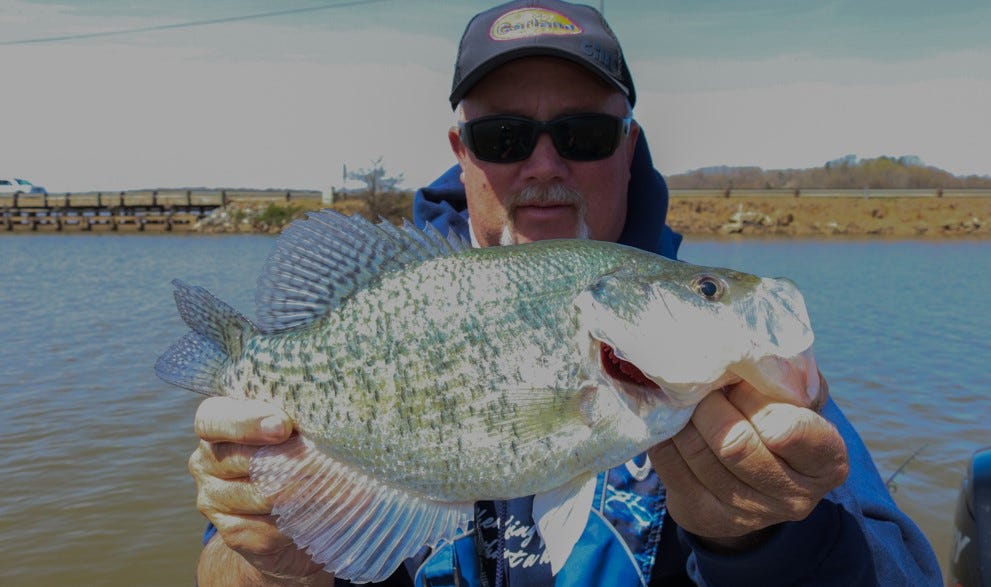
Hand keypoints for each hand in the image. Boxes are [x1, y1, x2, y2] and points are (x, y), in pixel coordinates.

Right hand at [189, 397, 330, 583]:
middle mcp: (207, 461)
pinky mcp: (232, 533)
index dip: (247, 422)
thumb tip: (325, 417)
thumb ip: (296, 417)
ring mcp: (214, 499)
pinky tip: (323, 512)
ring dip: (306, 491)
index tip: (284, 426)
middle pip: (246, 460)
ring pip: (263, 496)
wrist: (290, 512)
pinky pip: (269, 529)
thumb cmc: (295, 451)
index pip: (213, 418)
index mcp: (216, 423)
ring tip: (340, 483)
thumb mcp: (293, 426)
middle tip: (330, 459)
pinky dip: (301, 521)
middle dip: (295, 459)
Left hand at [647, 378, 848, 551]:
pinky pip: (670, 467)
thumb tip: (746, 352)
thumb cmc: (778, 421)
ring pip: (697, 454)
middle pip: (734, 444)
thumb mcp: (797, 399)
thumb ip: (784, 376)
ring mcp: (747, 513)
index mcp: (826, 462)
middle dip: (710, 405)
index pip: (787, 429)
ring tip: (680, 396)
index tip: (739, 380)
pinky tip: (667, 418)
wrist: (756, 483)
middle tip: (699, 383)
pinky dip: (663, 434)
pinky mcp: (704, 516)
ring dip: (682, 417)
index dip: (754, 397)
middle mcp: (793, 496)